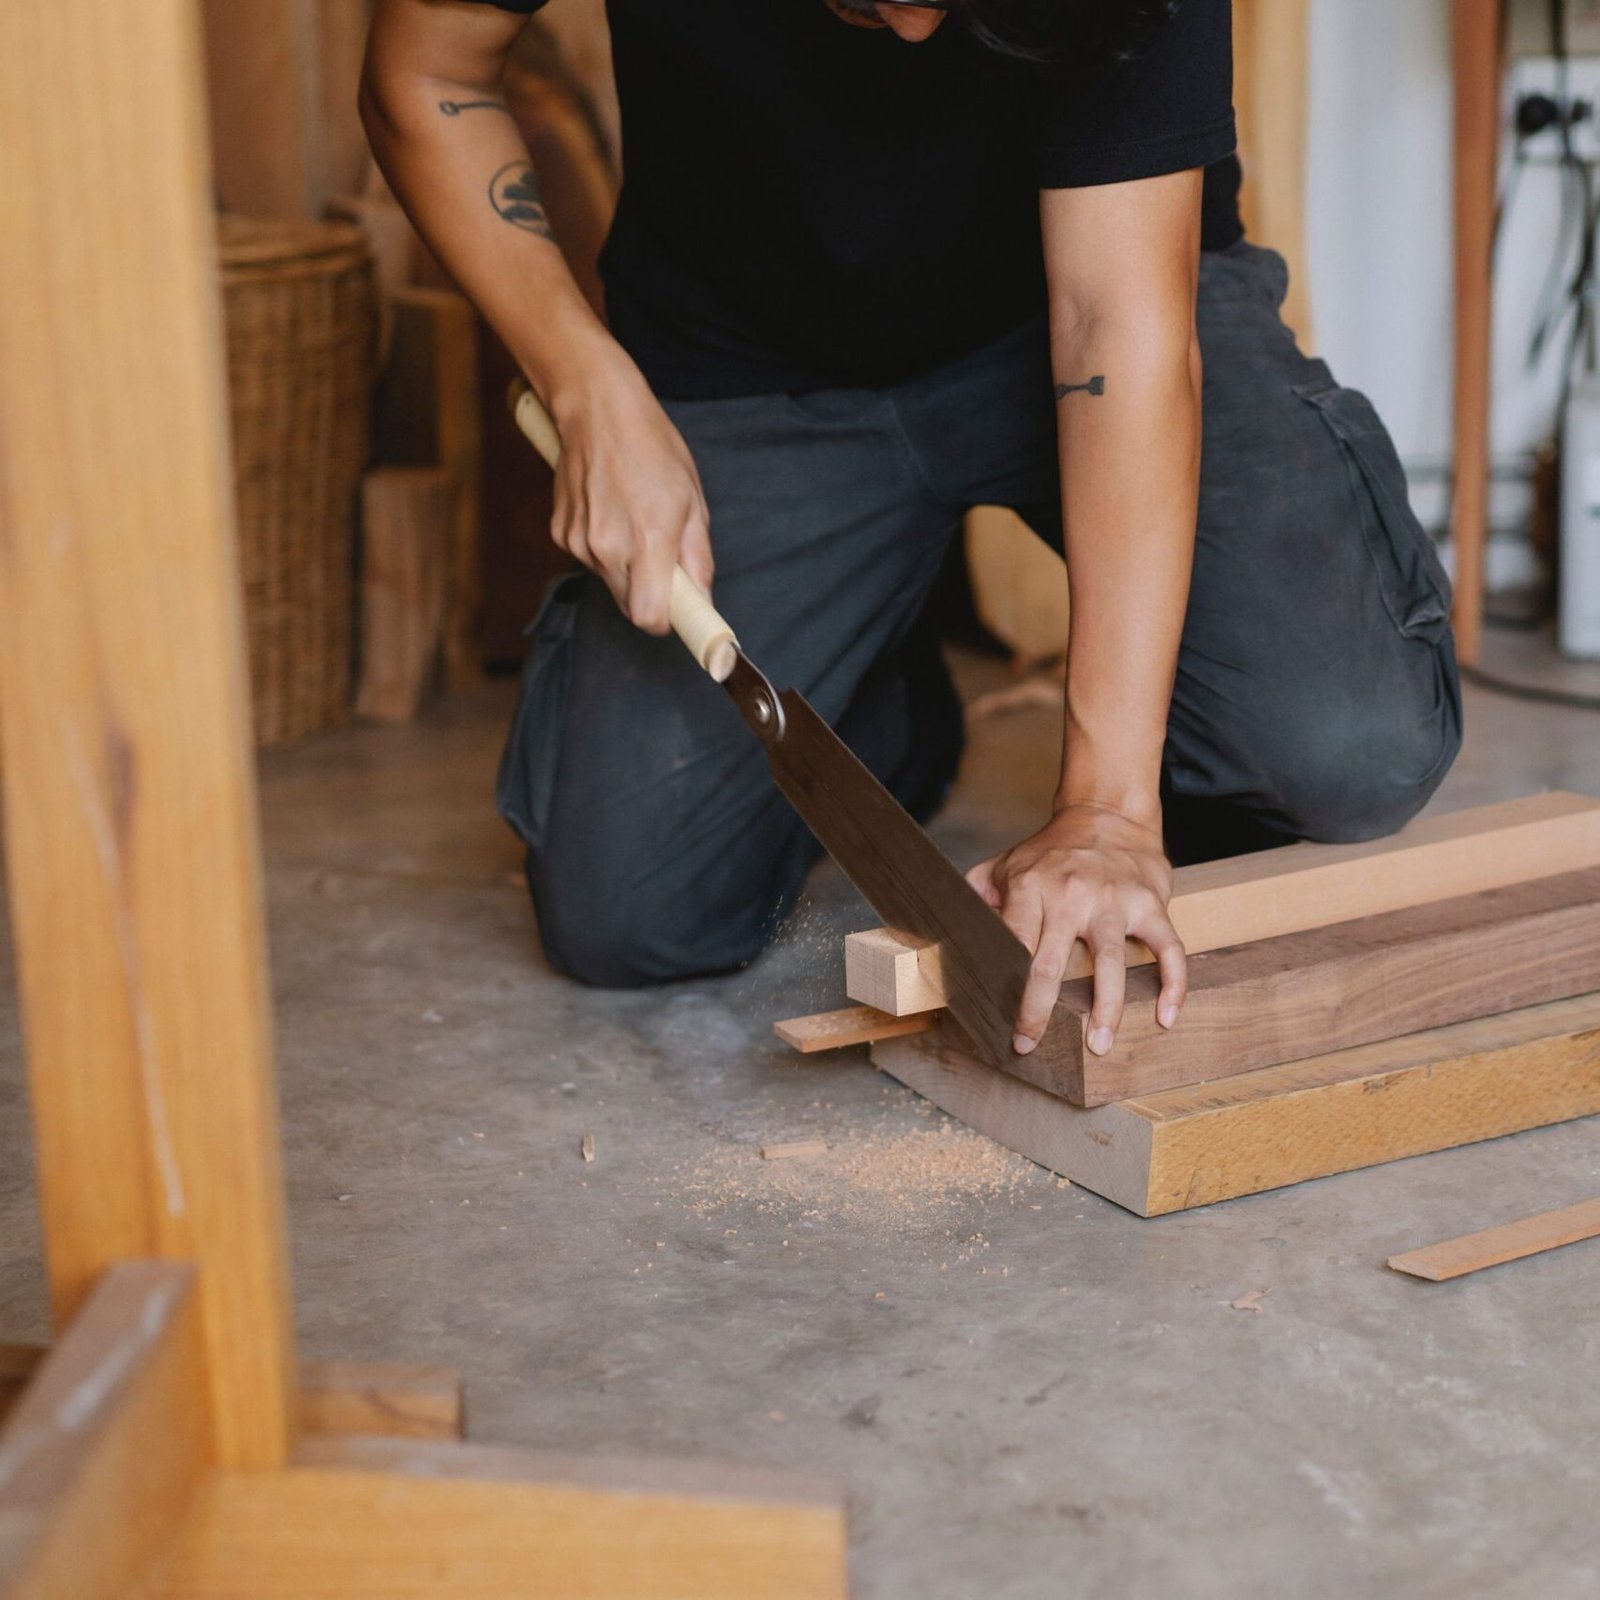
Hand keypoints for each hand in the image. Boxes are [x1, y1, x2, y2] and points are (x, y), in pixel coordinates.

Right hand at [548, 366, 712, 631]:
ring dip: (627, 568)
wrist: (596, 409)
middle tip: (662, 559)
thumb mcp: (692, 500)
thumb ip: (696, 558)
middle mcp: (609, 547)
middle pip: (630, 606)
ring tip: (633, 520)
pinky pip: (590, 559)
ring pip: (610, 582)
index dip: (666, 622)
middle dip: (650, 594)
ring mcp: (579, 542)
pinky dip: (603, 548)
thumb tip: (702, 600)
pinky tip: (609, 511)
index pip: (649, 617)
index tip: (678, 614)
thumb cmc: (651, 447)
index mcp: (648, 540)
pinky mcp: (561, 533)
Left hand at [966, 803, 1186, 1056]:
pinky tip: (1166, 1018)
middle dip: (1038, 1011)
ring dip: (1106, 1010)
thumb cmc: (1052, 852)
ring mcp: (1113, 900)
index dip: (1005, 988)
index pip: (1013, 944)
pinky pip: (1167, 947)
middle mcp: (1071, 894)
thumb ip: (978, 896)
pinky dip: (1172, 984)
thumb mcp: (1005, 864)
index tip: (1002, 1025)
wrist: (1108, 815)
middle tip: (1031, 1045)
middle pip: (1052, 963)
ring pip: (1111, 962)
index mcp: (1030, 887)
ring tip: (1099, 1046)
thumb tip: (951, 933)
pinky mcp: (1150, 903)